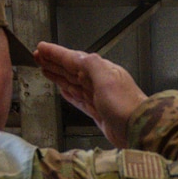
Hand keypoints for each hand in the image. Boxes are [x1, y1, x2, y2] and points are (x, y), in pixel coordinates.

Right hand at [33, 42, 148, 147]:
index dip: (56, 53)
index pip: (74, 58)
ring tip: (44, 69)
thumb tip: (76, 55)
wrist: (140, 130)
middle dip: (54, 63)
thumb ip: (90, 64)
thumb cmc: (126, 105)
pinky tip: (62, 90)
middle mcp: (100, 82)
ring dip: (58, 76)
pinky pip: (78, 99)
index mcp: (102, 71)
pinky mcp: (97, 112)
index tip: (41, 48)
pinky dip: (68, 93)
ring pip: (73, 83)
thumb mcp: (107, 78)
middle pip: (71, 70)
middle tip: (37, 56)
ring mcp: (98, 98)